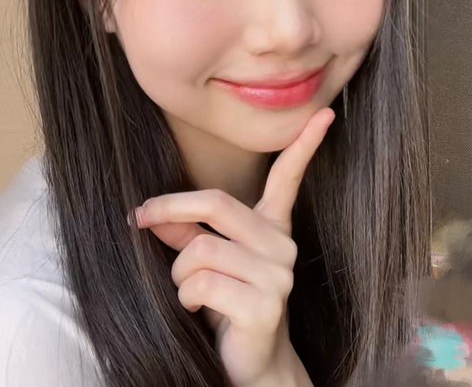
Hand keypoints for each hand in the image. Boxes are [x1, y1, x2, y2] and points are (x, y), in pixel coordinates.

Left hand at [130, 107, 335, 386]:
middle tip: (142, 217)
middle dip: (170, 207)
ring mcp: (278, 275)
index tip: (325, 114)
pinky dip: (185, 296)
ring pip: (200, 248)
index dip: (305, 144)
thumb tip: (152, 212)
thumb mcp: (206, 262)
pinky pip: (201, 283)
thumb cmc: (227, 306)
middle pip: (217, 203)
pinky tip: (198, 310)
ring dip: (177, 272)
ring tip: (187, 290)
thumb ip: (187, 232)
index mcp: (272, 228)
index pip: (288, 179)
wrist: (252, 365)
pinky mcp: (265, 305)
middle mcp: (281, 245)